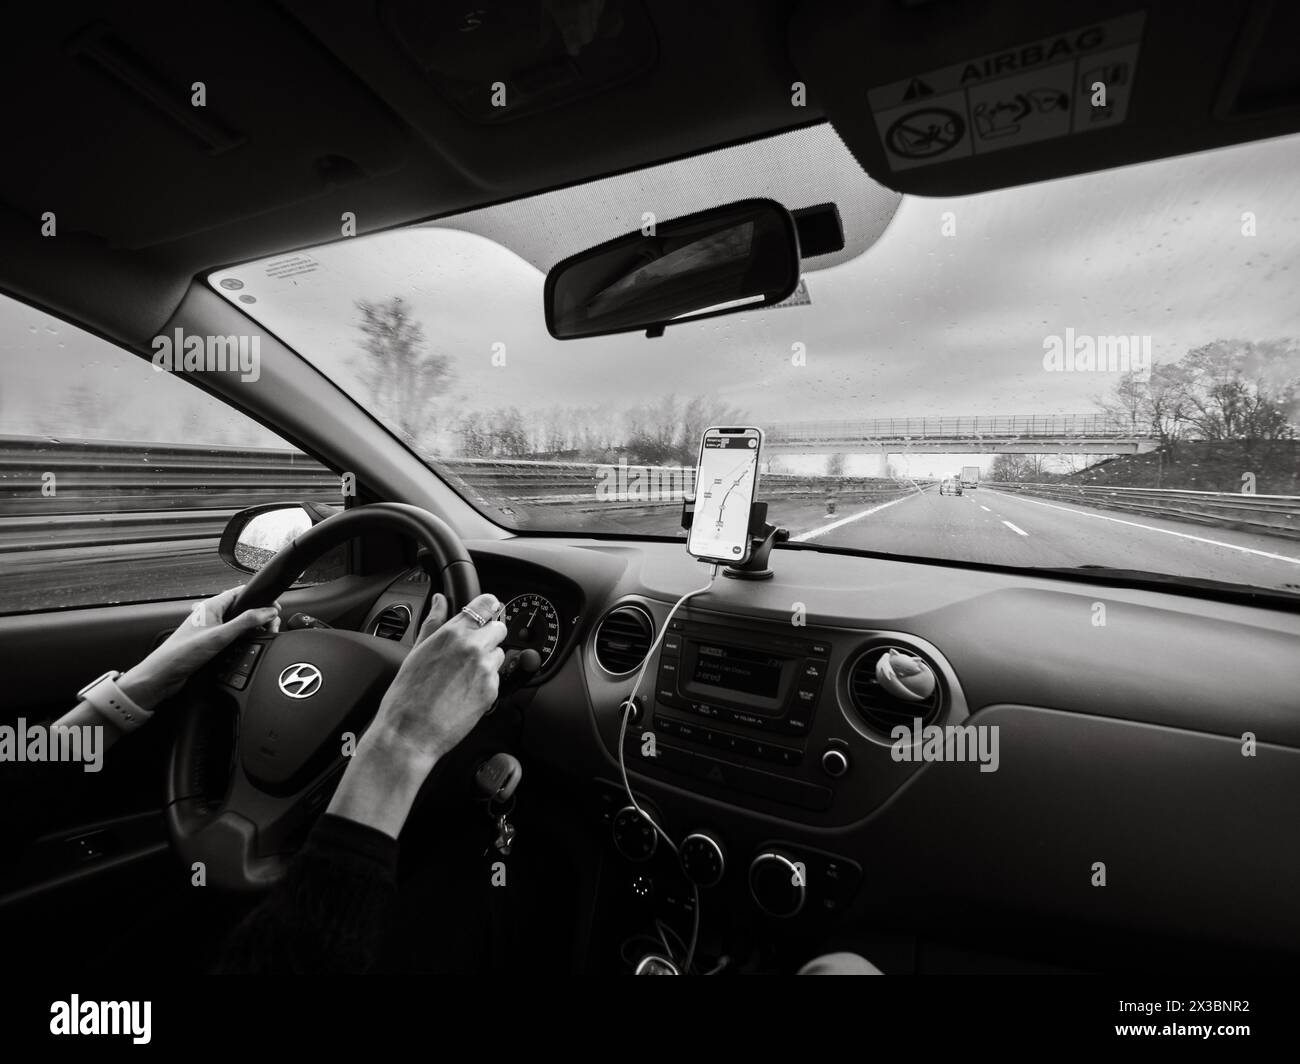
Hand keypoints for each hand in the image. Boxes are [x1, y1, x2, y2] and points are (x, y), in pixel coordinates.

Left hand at [118, 585, 281, 710]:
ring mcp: (210, 629)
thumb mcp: (220, 635)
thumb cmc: (181, 653)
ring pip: (238, 623)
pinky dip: (243, 639)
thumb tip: (267, 611)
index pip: (241, 593)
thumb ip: (245, 622)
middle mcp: (211, 615)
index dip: (260, 598)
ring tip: (262, 635)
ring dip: (251, 628)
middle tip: (271, 626)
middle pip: (242, 608)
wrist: (163, 675)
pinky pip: (232, 636)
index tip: (275, 607)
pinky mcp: (209, 643)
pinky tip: (247, 647)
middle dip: (259, 615)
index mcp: (211, 606)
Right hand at [327, 592, 506, 837]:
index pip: (487, 603)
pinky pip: (497, 678)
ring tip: (463, 676)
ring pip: (499, 654)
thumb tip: (440, 600)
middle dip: (489, 636)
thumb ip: (433, 622)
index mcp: (452, 633)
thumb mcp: (417, 651)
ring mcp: (485, 669)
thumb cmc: (406, 695)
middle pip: (499, 628)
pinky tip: (465, 692)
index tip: (488, 611)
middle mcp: (473, 647)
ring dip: (488, 661)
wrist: (409, 732)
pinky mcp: (492, 691)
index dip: (489, 607)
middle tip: (471, 651)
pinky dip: (486, 683)